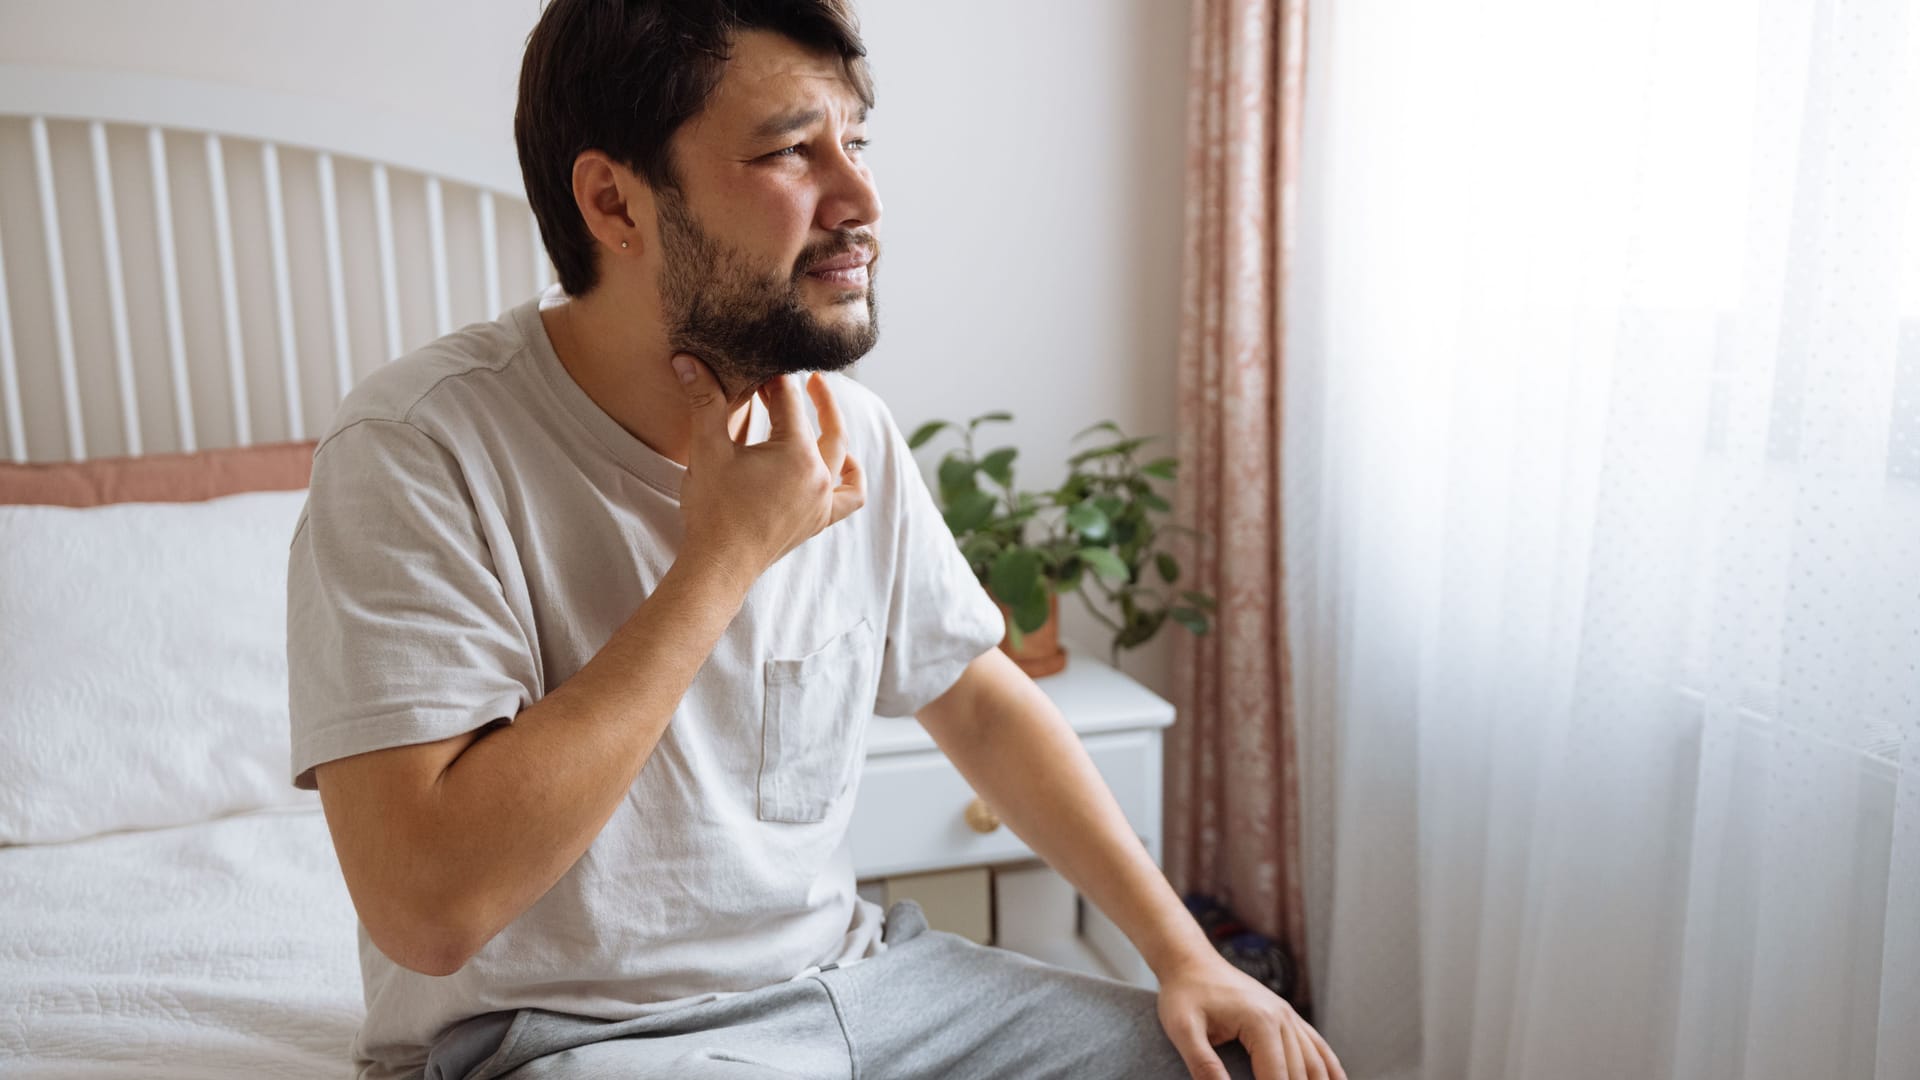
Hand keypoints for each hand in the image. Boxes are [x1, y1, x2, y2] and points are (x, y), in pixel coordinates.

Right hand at [672, 353, 865, 584]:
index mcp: (797, 453)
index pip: (789, 402)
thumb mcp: (707, 450)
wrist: (719, 565)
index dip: (773, 380)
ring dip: (836, 433)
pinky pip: (849, 498)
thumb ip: (704, 401)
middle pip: (826, 426)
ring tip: (827, 416)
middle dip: (818, 397)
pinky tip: (844, 465)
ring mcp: (822, 500)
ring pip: (842, 458)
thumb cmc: (713, 509)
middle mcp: (818, 475)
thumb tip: (687, 360)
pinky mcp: (818, 520)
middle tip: (811, 378)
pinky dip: (851, 478)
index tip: (759, 366)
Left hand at [1156, 953, 1345, 1079]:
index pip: (1278, 1078)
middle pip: (1300, 1075)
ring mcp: (1288, 1015)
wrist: (1190, 960)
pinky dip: (1329, 1068)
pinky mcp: (1286, 1015)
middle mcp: (1282, 1018)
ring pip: (1315, 1063)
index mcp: (1261, 1022)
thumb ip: (1203, 1064)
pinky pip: (1317, 1045)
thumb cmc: (1184, 994)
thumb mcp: (1182, 1029)